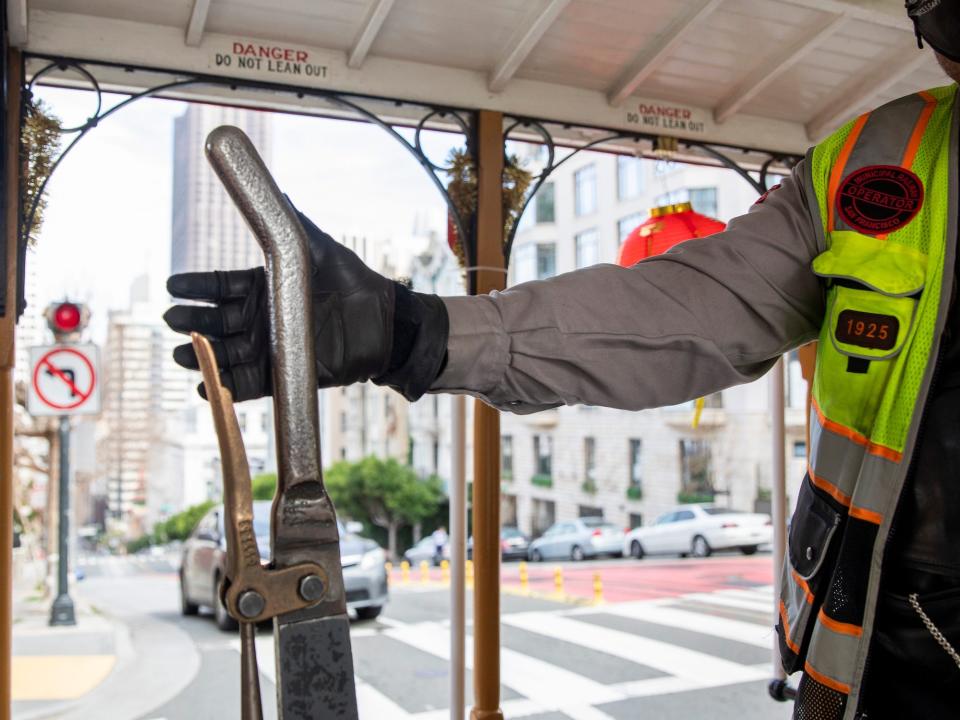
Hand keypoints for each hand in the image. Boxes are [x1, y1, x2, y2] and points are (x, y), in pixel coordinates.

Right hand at [164, 210, 447, 401]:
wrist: (383, 324)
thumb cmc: (354, 283)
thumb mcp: (323, 250)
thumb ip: (296, 225)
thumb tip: (279, 193)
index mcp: (265, 287)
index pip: (221, 287)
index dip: (196, 287)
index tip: (172, 286)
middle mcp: (261, 318)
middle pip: (217, 321)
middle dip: (193, 321)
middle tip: (172, 320)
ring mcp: (269, 346)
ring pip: (226, 354)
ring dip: (202, 356)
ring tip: (181, 355)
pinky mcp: (282, 373)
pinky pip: (248, 385)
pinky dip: (226, 387)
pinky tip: (205, 387)